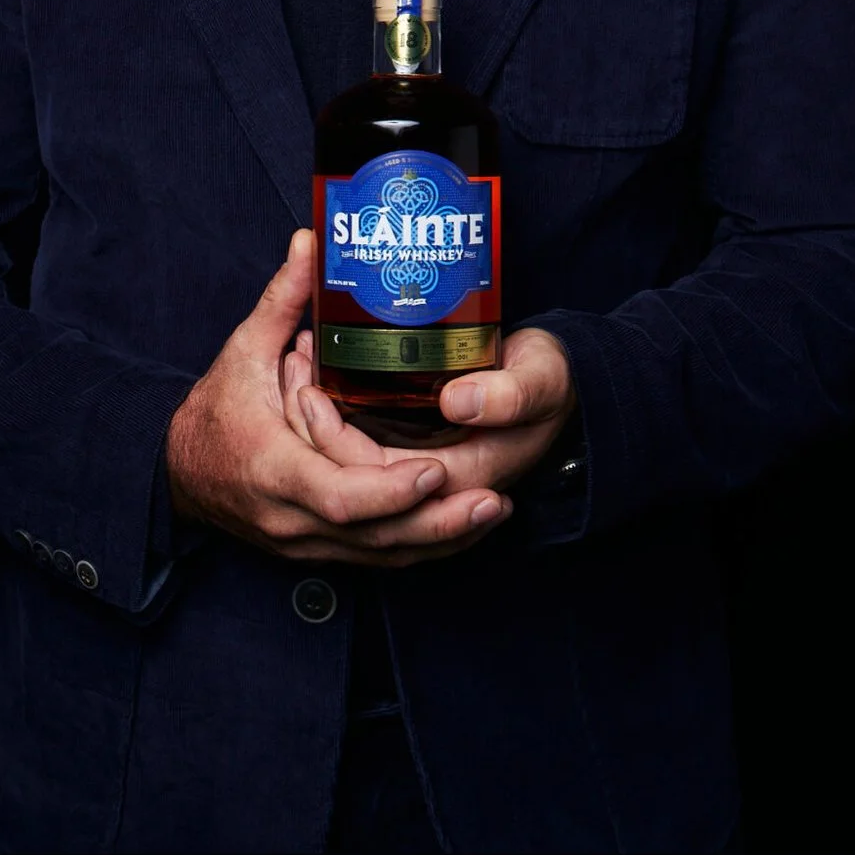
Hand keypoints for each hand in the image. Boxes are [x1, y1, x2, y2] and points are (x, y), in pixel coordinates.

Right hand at [167, 230, 515, 566]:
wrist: (179, 475)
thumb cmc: (215, 413)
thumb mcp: (242, 353)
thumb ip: (282, 300)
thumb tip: (311, 241)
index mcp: (274, 469)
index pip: (338, 495)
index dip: (390, 490)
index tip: (436, 469)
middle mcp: (293, 518)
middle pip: (374, 536)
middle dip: (439, 522)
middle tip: (494, 498)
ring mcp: (307, 543)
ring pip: (382, 555)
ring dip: (441, 539)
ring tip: (495, 511)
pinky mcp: (319, 551)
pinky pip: (376, 558)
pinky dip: (421, 546)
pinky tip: (463, 527)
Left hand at [282, 326, 574, 508]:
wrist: (561, 385)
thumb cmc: (549, 379)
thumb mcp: (540, 379)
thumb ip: (509, 395)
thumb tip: (458, 402)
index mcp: (461, 477)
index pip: (374, 477)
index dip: (335, 437)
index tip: (311, 386)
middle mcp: (436, 490)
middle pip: (346, 482)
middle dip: (308, 427)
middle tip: (294, 365)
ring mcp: (422, 483)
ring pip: (344, 477)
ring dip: (311, 427)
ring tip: (296, 365)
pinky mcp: (412, 464)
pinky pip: (354, 466)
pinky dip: (327, 429)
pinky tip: (313, 385)